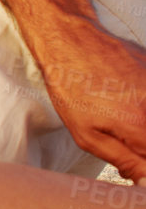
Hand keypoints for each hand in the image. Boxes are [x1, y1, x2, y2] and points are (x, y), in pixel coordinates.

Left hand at [40, 27, 145, 182]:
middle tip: (128, 140)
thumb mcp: (86, 133)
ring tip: (124, 114)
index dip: (145, 168)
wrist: (70, 39)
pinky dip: (144, 105)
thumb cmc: (71, 86)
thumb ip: (124, 160)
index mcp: (139, 125)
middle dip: (142, 146)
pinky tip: (128, 99)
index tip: (136, 166)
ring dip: (142, 128)